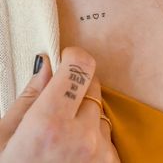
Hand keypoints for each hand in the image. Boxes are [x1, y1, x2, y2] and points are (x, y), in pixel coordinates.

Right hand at [0, 46, 119, 162]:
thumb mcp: (4, 137)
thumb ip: (30, 96)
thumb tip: (46, 64)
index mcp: (49, 124)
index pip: (79, 68)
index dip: (74, 56)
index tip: (67, 57)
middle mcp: (82, 137)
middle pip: (93, 84)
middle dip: (78, 84)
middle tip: (60, 98)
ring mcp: (100, 152)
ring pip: (99, 109)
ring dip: (84, 112)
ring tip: (63, 135)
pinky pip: (105, 131)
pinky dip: (92, 132)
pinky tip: (74, 149)